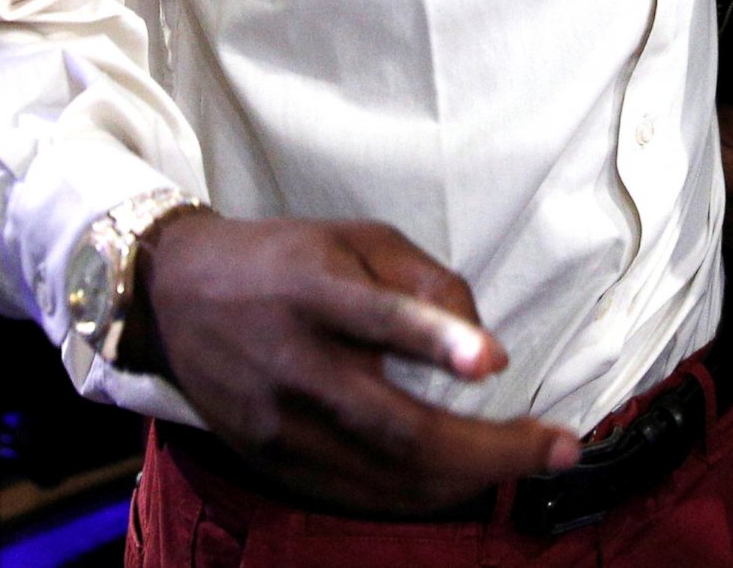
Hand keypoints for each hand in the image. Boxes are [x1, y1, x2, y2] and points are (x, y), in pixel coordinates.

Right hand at [141, 212, 578, 514]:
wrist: (174, 298)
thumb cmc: (283, 260)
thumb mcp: (355, 237)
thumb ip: (424, 279)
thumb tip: (484, 343)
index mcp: (315, 293)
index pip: (378, 319)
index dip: (437, 341)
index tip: (493, 361)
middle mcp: (296, 366)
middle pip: (397, 427)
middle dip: (489, 447)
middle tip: (558, 444)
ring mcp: (281, 426)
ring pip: (387, 475)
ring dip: (469, 479)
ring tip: (530, 461)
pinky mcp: (272, 461)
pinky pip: (360, 494)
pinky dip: (422, 494)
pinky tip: (468, 480)